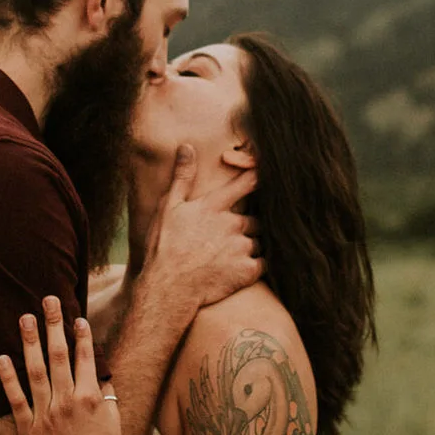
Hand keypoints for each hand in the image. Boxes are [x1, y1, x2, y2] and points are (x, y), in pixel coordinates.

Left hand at [0, 298, 141, 434]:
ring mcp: (46, 418)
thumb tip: (95, 371)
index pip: (85, 357)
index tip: (74, 316)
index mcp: (91, 398)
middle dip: (53, 325)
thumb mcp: (113, 421)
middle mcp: (68, 403)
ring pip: (36, 371)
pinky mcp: (29, 434)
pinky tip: (1, 357)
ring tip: (24, 318)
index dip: (80, 334)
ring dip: (29, 342)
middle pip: (59, 355)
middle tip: (47, 299)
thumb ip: (104, 393)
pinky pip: (15, 400)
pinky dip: (7, 378)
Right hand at [141, 146, 261, 318]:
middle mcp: (233, 224)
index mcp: (214, 206)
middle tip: (229, 239)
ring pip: (260, 242)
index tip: (271, 175)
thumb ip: (182, 177)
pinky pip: (264, 263)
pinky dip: (256, 266)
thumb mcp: (168, 208)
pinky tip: (240, 271)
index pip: (246, 184)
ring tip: (230, 258)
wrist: (169, 288)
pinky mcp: (248, 271)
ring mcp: (242, 248)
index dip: (261, 177)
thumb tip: (187, 146)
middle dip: (248, 227)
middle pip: (255, 219)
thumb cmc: (164, 247)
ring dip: (252, 246)